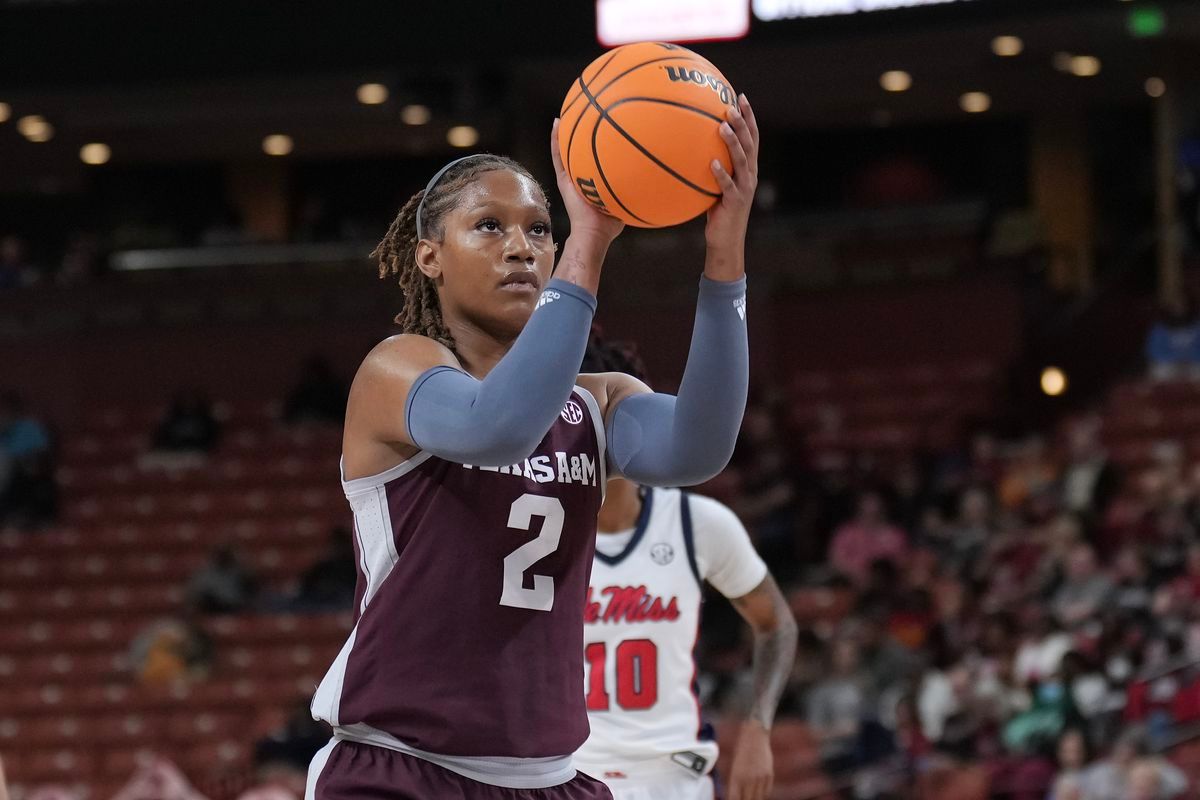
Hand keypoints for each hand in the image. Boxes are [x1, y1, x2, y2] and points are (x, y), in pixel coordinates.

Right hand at [550, 118, 624, 246]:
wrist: (594, 230)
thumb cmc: (609, 222)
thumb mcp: (624, 199)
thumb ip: (632, 188)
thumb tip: (650, 179)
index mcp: (592, 182)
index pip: (593, 161)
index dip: (596, 146)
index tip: (602, 130)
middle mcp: (580, 178)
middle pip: (579, 153)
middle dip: (581, 137)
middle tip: (584, 116)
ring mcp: (569, 177)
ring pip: (566, 151)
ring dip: (565, 133)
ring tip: (566, 114)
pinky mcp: (563, 179)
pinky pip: (558, 156)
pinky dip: (556, 140)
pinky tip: (557, 123)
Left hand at [705, 94, 758, 260]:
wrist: (725, 240)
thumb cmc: (717, 212)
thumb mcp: (714, 185)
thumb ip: (709, 166)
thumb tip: (687, 146)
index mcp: (748, 168)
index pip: (752, 137)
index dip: (749, 117)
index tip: (741, 96)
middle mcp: (750, 174)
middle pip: (750, 143)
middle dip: (742, 122)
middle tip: (731, 105)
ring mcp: (744, 188)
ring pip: (742, 160)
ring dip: (733, 142)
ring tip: (723, 126)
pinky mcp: (735, 202)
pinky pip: (727, 185)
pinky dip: (721, 174)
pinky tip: (712, 163)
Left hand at [727, 721, 773, 799]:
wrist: (755, 735)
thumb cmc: (741, 750)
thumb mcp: (734, 766)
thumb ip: (735, 782)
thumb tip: (735, 796)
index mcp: (736, 776)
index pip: (734, 798)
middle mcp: (749, 779)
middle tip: (742, 799)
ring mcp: (760, 778)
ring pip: (758, 799)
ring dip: (753, 799)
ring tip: (750, 798)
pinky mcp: (769, 775)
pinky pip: (766, 792)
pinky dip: (762, 795)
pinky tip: (758, 795)